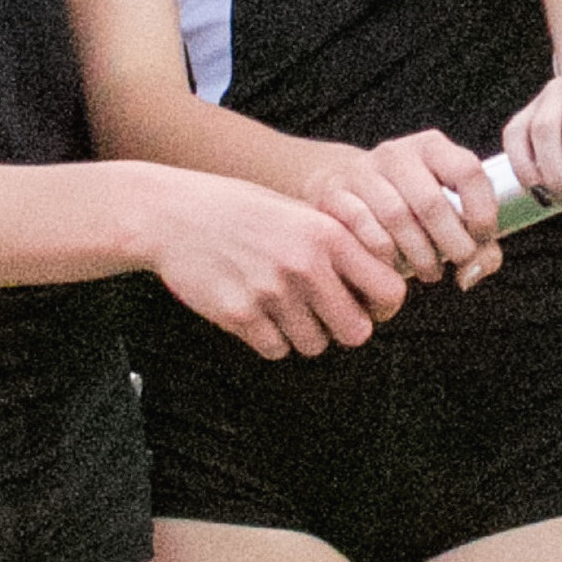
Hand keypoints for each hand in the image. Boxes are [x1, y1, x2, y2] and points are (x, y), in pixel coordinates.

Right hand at [142, 167, 407, 358]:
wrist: (171, 214)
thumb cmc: (240, 211)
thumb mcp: (298, 212)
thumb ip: (338, 245)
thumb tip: (382, 289)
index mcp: (327, 234)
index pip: (390, 291)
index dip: (384, 306)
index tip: (368, 307)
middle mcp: (304, 263)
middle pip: (357, 332)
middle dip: (344, 329)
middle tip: (324, 315)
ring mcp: (271, 291)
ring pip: (314, 345)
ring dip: (303, 334)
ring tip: (281, 305)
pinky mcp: (239, 314)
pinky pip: (275, 350)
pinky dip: (269, 339)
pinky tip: (255, 310)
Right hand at [303, 129, 499, 288]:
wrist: (342, 183)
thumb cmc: (407, 201)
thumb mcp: (446, 206)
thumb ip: (475, 239)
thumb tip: (474, 273)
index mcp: (432, 147)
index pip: (467, 171)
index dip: (482, 211)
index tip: (482, 239)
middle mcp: (397, 153)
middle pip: (432, 202)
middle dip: (452, 242)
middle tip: (458, 264)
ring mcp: (362, 170)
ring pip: (397, 217)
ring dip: (419, 254)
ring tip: (431, 271)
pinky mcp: (334, 192)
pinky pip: (362, 227)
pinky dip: (383, 253)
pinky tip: (395, 265)